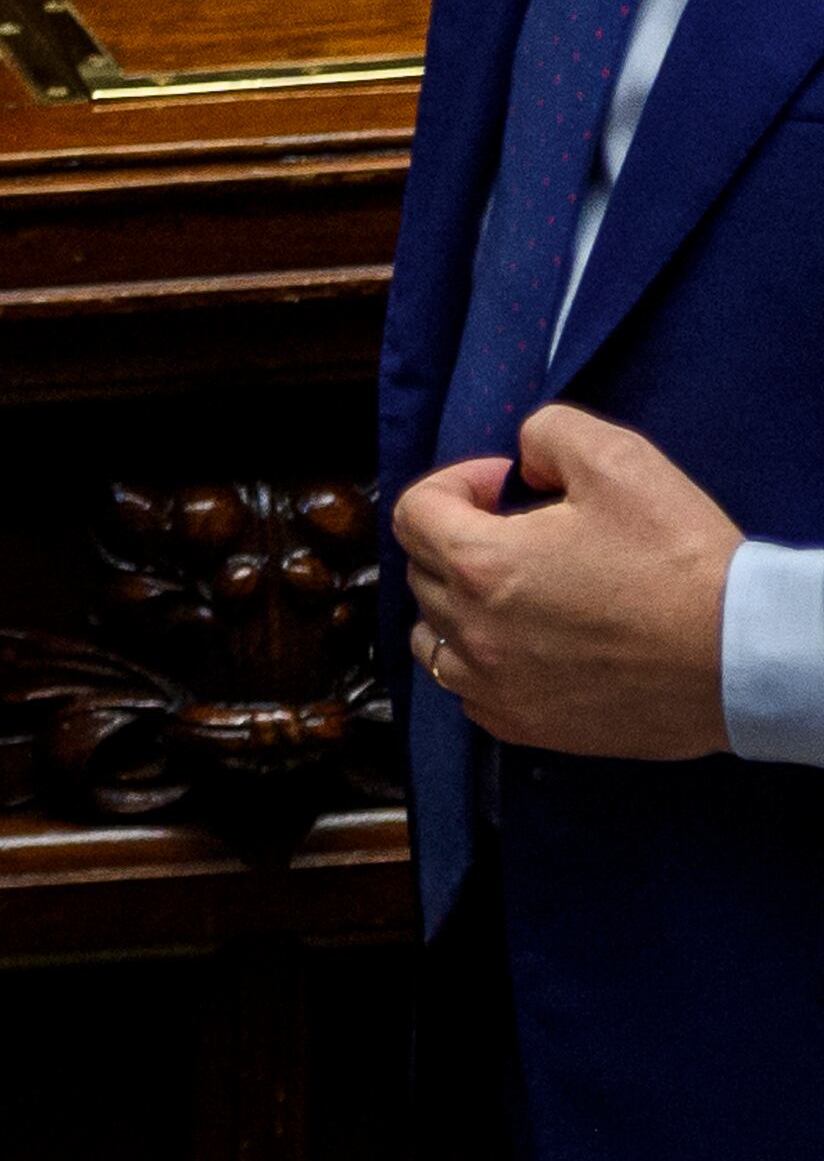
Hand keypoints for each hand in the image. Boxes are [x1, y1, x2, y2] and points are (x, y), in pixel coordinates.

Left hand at [392, 404, 742, 759]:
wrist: (746, 657)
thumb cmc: (683, 560)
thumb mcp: (619, 459)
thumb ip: (548, 435)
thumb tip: (520, 466)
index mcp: (481, 564)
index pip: (414, 512)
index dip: (455, 484)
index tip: (505, 485)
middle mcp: (471, 631)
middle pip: (422, 570)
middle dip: (460, 538)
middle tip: (524, 530)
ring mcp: (495, 686)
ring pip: (434, 635)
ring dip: (459, 603)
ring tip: (519, 588)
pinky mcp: (527, 725)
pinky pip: (469, 689)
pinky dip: (482, 661)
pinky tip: (529, 643)